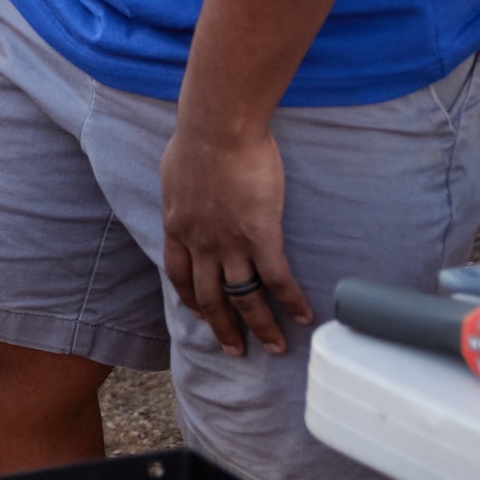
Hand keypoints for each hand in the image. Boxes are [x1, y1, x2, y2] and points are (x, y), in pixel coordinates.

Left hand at [159, 122, 313, 354]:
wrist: (218, 127)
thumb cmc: (197, 138)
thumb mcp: (175, 172)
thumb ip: (182, 192)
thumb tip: (187, 191)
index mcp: (177, 227)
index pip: (180, 275)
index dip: (191, 299)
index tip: (201, 314)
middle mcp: (200, 243)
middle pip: (210, 298)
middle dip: (224, 328)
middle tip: (236, 352)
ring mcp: (230, 242)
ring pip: (244, 297)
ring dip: (260, 326)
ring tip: (275, 348)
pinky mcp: (261, 234)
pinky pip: (276, 279)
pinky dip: (291, 301)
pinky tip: (304, 317)